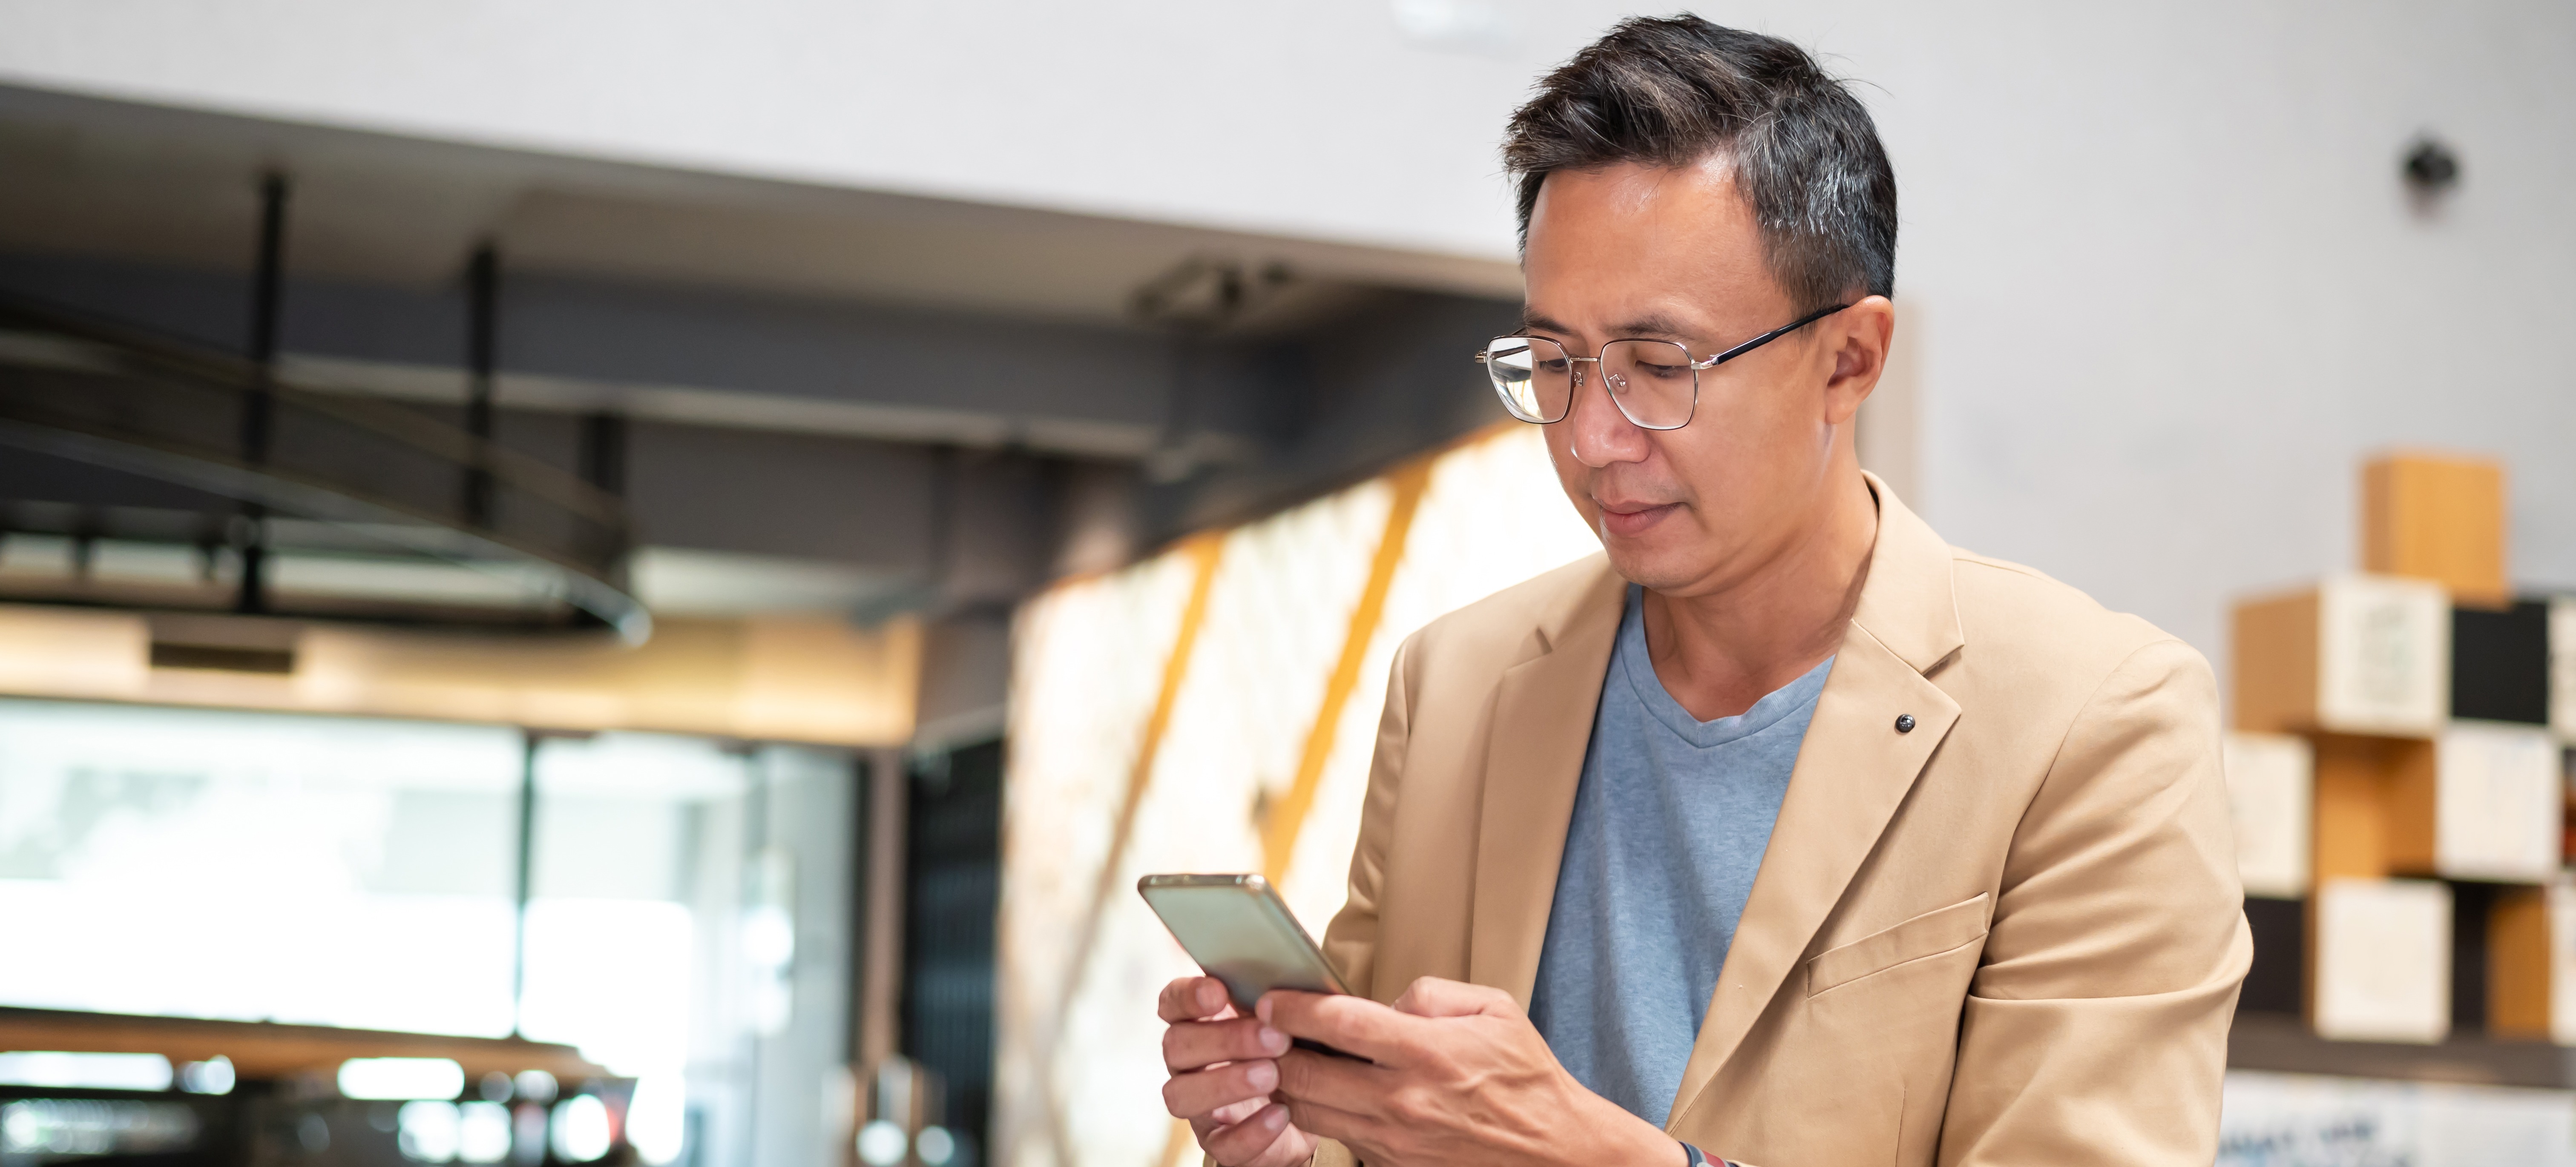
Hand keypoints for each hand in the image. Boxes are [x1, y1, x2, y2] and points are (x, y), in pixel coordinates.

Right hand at [1158, 976, 1320, 1166]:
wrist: (1316, 1111)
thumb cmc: (1297, 1051)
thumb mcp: (1290, 1020)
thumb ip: (1280, 996)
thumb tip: (1296, 965)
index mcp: (1200, 1024)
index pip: (1172, 1004)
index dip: (1187, 996)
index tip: (1219, 992)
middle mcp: (1189, 1065)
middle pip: (1177, 1046)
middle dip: (1224, 1040)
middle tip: (1273, 1038)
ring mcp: (1200, 1107)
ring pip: (1182, 1095)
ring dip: (1226, 1083)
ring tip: (1272, 1075)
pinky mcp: (1220, 1144)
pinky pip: (1221, 1143)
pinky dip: (1250, 1131)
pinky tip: (1280, 1114)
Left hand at [1261, 977, 1678, 1166]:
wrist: (1555, 1152)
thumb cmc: (1526, 1076)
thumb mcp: (1493, 1008)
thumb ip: (1430, 994)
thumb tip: (1382, 1003)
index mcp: (1426, 1052)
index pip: (1338, 1023)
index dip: (1293, 1008)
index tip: (1269, 998)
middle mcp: (1402, 1100)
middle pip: (1305, 1074)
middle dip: (1270, 1049)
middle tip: (1256, 1029)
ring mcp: (1393, 1142)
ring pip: (1309, 1113)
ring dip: (1285, 1086)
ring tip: (1275, 1061)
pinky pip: (1338, 1140)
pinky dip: (1320, 1118)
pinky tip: (1320, 1096)